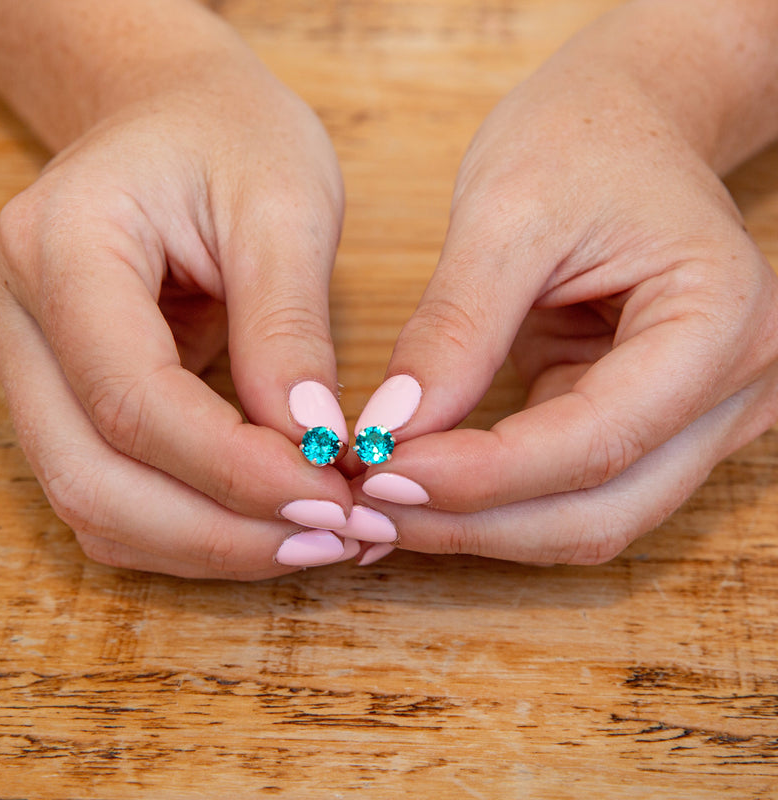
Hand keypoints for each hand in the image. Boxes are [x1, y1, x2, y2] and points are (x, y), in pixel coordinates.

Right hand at [0, 19, 358, 578]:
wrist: (173, 114)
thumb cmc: (230, 137)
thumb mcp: (283, 208)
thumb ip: (289, 330)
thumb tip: (315, 447)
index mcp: (63, 247)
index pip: (134, 398)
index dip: (235, 470)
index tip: (334, 497)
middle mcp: (21, 320)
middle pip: (96, 478)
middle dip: (223, 532)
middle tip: (337, 537)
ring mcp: (33, 367)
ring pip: (98, 505)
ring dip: (211, 544)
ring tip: (319, 539)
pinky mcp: (68, 397)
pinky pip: (115, 494)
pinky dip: (192, 526)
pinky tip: (271, 522)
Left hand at [350, 4, 777, 564]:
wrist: (625, 127)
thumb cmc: (581, 142)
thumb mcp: (507, 212)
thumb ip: (455, 329)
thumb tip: (391, 429)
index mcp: (719, 323)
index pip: (595, 441)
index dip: (480, 476)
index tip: (379, 473)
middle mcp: (731, 390)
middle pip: (599, 510)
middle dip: (474, 523)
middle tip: (369, 511)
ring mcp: (693, 419)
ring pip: (586, 520)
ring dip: (480, 527)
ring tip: (383, 508)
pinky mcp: (644, 426)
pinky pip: (568, 494)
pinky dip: (492, 504)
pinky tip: (422, 492)